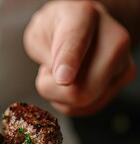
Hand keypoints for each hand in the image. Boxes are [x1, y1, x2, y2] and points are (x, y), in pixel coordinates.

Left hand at [24, 1, 135, 115]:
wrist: (81, 26)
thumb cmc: (56, 28)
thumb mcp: (37, 34)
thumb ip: (46, 55)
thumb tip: (64, 80)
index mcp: (83, 17)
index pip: (76, 44)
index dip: (68, 63)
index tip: (62, 78)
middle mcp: (113, 39)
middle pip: (83, 89)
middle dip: (53, 90)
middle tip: (47, 72)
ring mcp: (122, 61)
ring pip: (85, 102)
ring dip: (60, 97)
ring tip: (61, 74)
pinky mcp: (123, 79)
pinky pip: (88, 107)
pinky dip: (71, 102)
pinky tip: (71, 83)